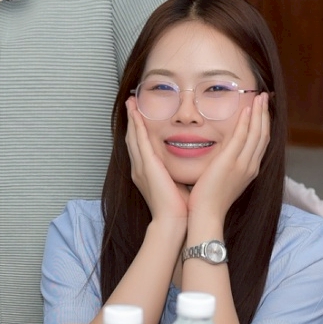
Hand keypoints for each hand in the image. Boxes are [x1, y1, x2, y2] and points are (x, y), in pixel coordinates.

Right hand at [123, 99, 189, 228]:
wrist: (172, 220)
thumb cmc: (178, 207)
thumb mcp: (177, 184)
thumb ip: (178, 172)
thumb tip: (192, 163)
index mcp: (146, 173)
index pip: (141, 147)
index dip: (138, 131)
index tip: (139, 116)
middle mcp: (139, 168)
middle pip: (133, 139)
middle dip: (131, 121)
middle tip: (131, 104)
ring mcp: (141, 166)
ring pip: (133, 136)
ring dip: (131, 118)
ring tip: (131, 103)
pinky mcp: (146, 165)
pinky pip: (139, 140)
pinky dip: (136, 125)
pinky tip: (136, 112)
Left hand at [185, 92, 270, 226]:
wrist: (207, 215)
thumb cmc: (210, 201)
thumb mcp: (224, 179)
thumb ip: (227, 165)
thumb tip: (223, 154)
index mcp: (250, 170)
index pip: (261, 142)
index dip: (264, 124)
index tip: (263, 110)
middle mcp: (251, 166)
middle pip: (263, 135)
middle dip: (265, 114)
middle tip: (266, 97)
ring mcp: (243, 164)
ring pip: (256, 133)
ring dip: (259, 113)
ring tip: (260, 97)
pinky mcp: (231, 162)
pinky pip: (242, 137)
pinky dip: (246, 122)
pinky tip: (247, 110)